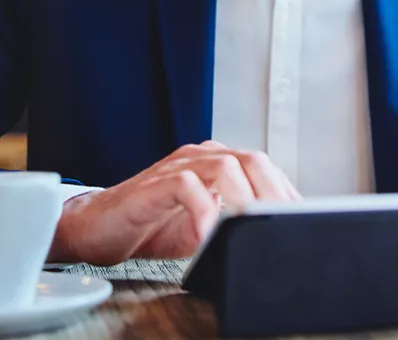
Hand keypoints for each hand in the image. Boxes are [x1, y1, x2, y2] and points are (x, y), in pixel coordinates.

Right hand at [49, 141, 299, 264]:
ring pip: (224, 166)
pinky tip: (208, 236)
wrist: (95, 228)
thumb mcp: (203, 228)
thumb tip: (269, 240)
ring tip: (252, 228)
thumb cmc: (151, 227)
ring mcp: (178, 167)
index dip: (285, 193)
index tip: (302, 220)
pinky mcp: (154, 184)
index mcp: (218, 163)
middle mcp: (202, 158)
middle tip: (284, 224)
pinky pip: (187, 186)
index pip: (264, 169)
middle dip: (273, 193)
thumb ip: (233, 225)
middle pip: (252, 160)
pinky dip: (204, 210)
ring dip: (244, 199)